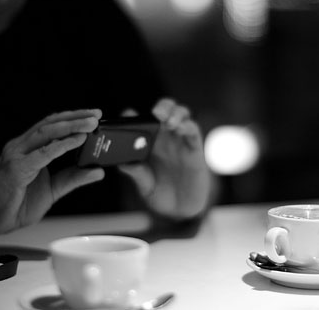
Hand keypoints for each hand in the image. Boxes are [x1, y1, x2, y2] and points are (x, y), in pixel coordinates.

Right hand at [0, 109, 104, 237]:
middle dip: (75, 117)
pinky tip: (76, 141)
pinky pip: (42, 154)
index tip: (93, 116)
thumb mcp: (52, 190)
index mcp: (28, 148)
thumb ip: (73, 178)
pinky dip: (61, 146)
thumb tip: (97, 171)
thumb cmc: (14, 204)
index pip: (51, 126)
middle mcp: (20, 147)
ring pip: (46, 133)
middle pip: (50, 124)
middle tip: (96, 115)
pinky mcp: (15, 169)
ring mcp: (16, 155)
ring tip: (90, 124)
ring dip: (70, 126)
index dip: (72, 118)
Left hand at [119, 98, 213, 219]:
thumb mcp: (144, 185)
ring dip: (175, 113)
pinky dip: (188, 126)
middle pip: (165, 111)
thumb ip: (137, 173)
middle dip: (161, 107)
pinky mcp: (195, 149)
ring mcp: (180, 141)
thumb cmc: (160, 194)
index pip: (140, 122)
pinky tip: (180, 129)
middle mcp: (164, 138)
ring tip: (168, 122)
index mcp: (148, 142)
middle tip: (156, 115)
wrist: (181, 211)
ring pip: (181, 115)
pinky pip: (194, 131)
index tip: (127, 115)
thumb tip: (124, 163)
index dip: (132, 115)